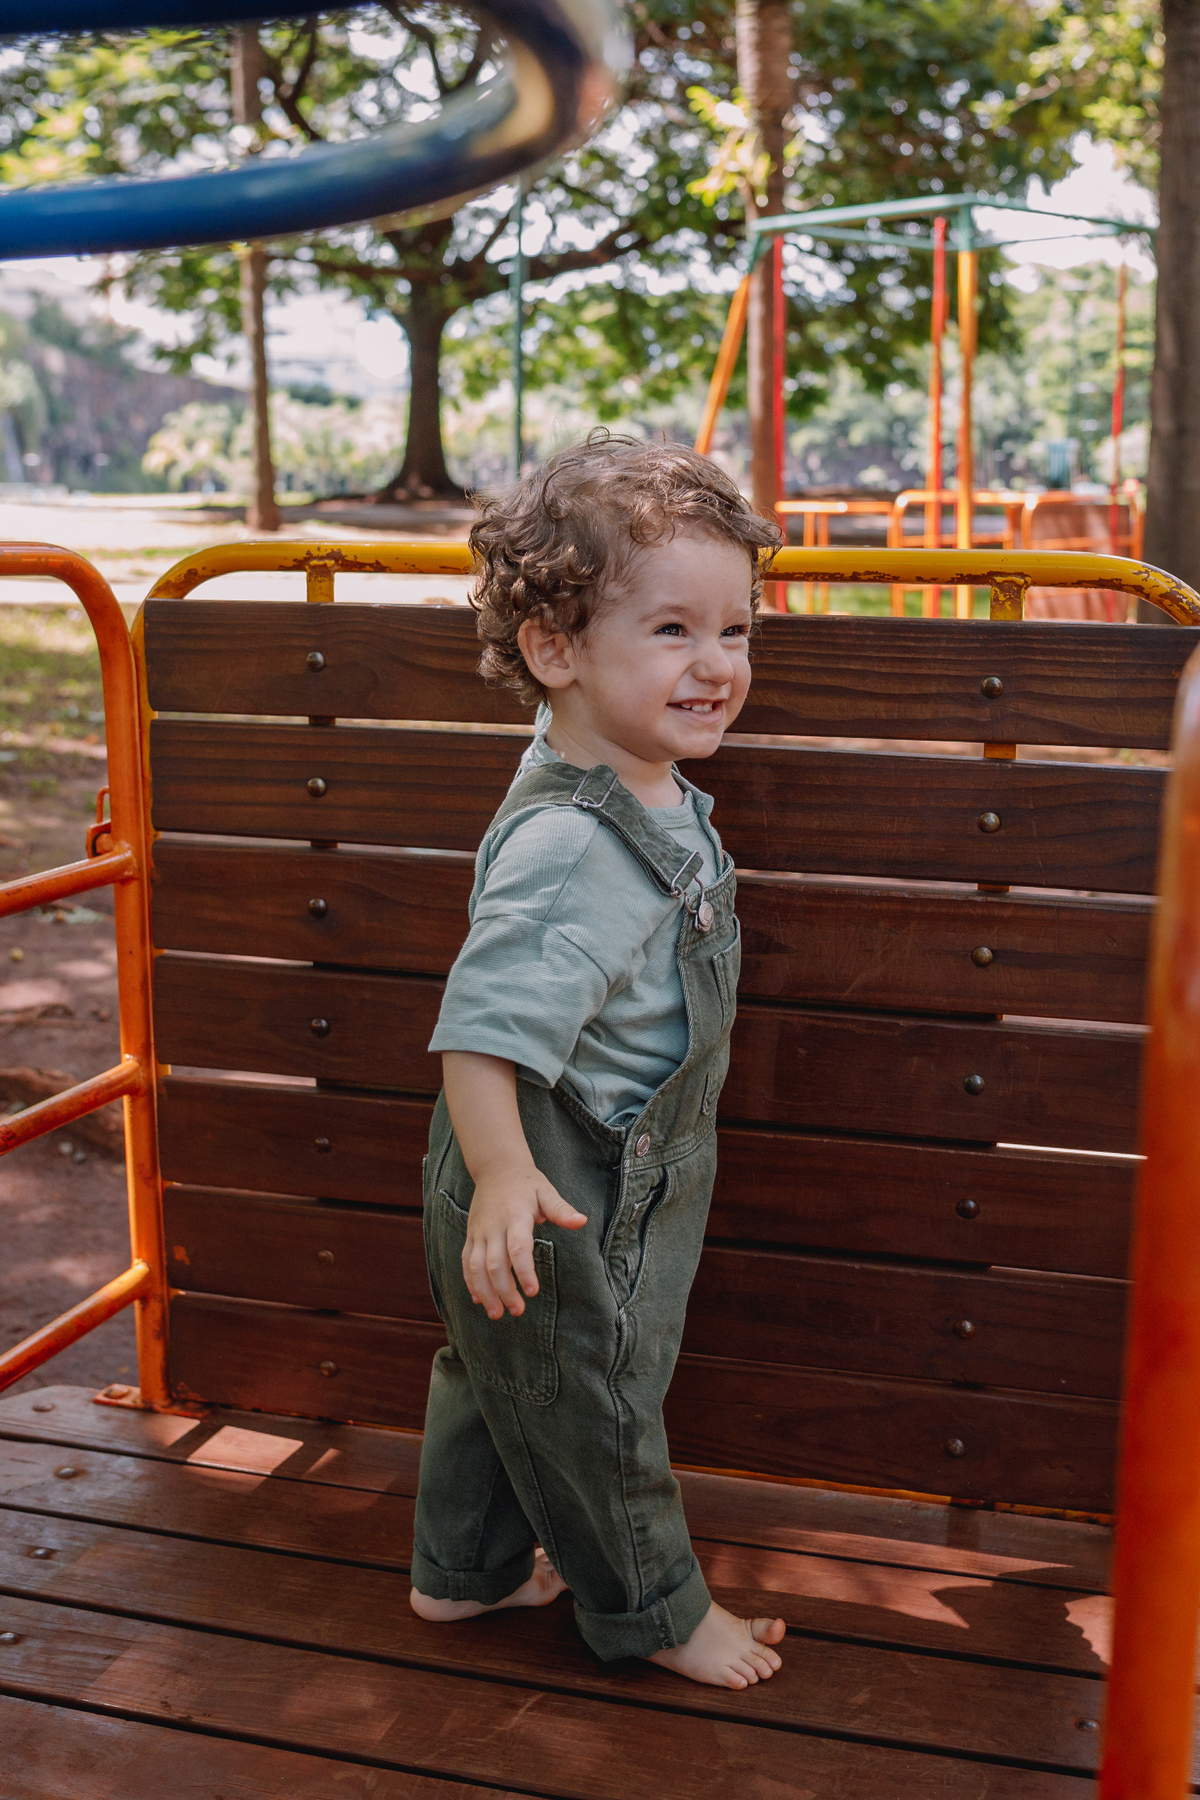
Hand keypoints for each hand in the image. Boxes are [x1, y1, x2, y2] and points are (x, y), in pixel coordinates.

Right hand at [462, 1162, 586, 1320]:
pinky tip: (479, 1299)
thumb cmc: (526, 1182)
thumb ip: (561, 1209)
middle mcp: (494, 1226)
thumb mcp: (546, 1191)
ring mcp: (479, 1232)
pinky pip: (466, 1261)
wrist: (496, 1168)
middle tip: (518, 1311)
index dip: (523, 1271)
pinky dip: (470, 1282)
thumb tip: (582, 1221)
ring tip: (496, 1314)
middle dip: (504, 1290)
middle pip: (494, 1263)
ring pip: (476, 1266)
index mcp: (515, 1216)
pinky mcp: (471, 1235)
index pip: (517, 1248)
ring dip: (485, 1292)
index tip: (533, 1291)